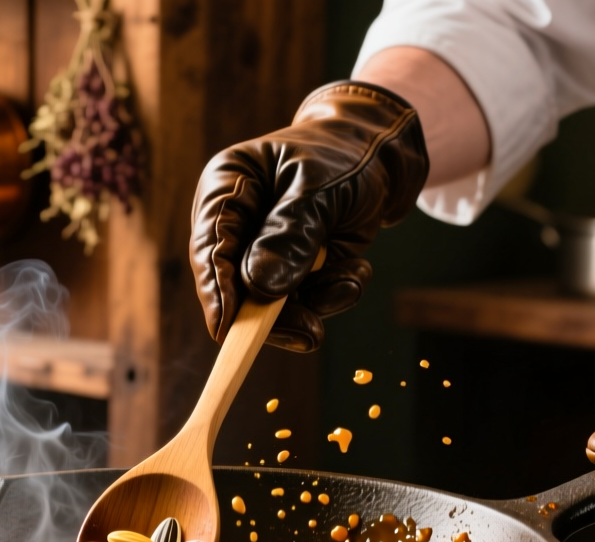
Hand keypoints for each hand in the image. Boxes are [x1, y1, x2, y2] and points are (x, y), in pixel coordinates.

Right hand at [189, 81, 428, 351]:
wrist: (384, 157)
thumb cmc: (345, 156)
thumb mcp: (318, 188)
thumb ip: (290, 234)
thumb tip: (260, 288)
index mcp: (227, 188)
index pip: (210, 245)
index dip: (216, 289)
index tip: (226, 327)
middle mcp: (239, 226)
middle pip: (235, 286)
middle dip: (275, 313)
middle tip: (310, 333)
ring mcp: (265, 253)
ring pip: (272, 304)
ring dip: (315, 304)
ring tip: (352, 280)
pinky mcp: (294, 272)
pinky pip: (304, 303)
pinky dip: (332, 295)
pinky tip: (356, 270)